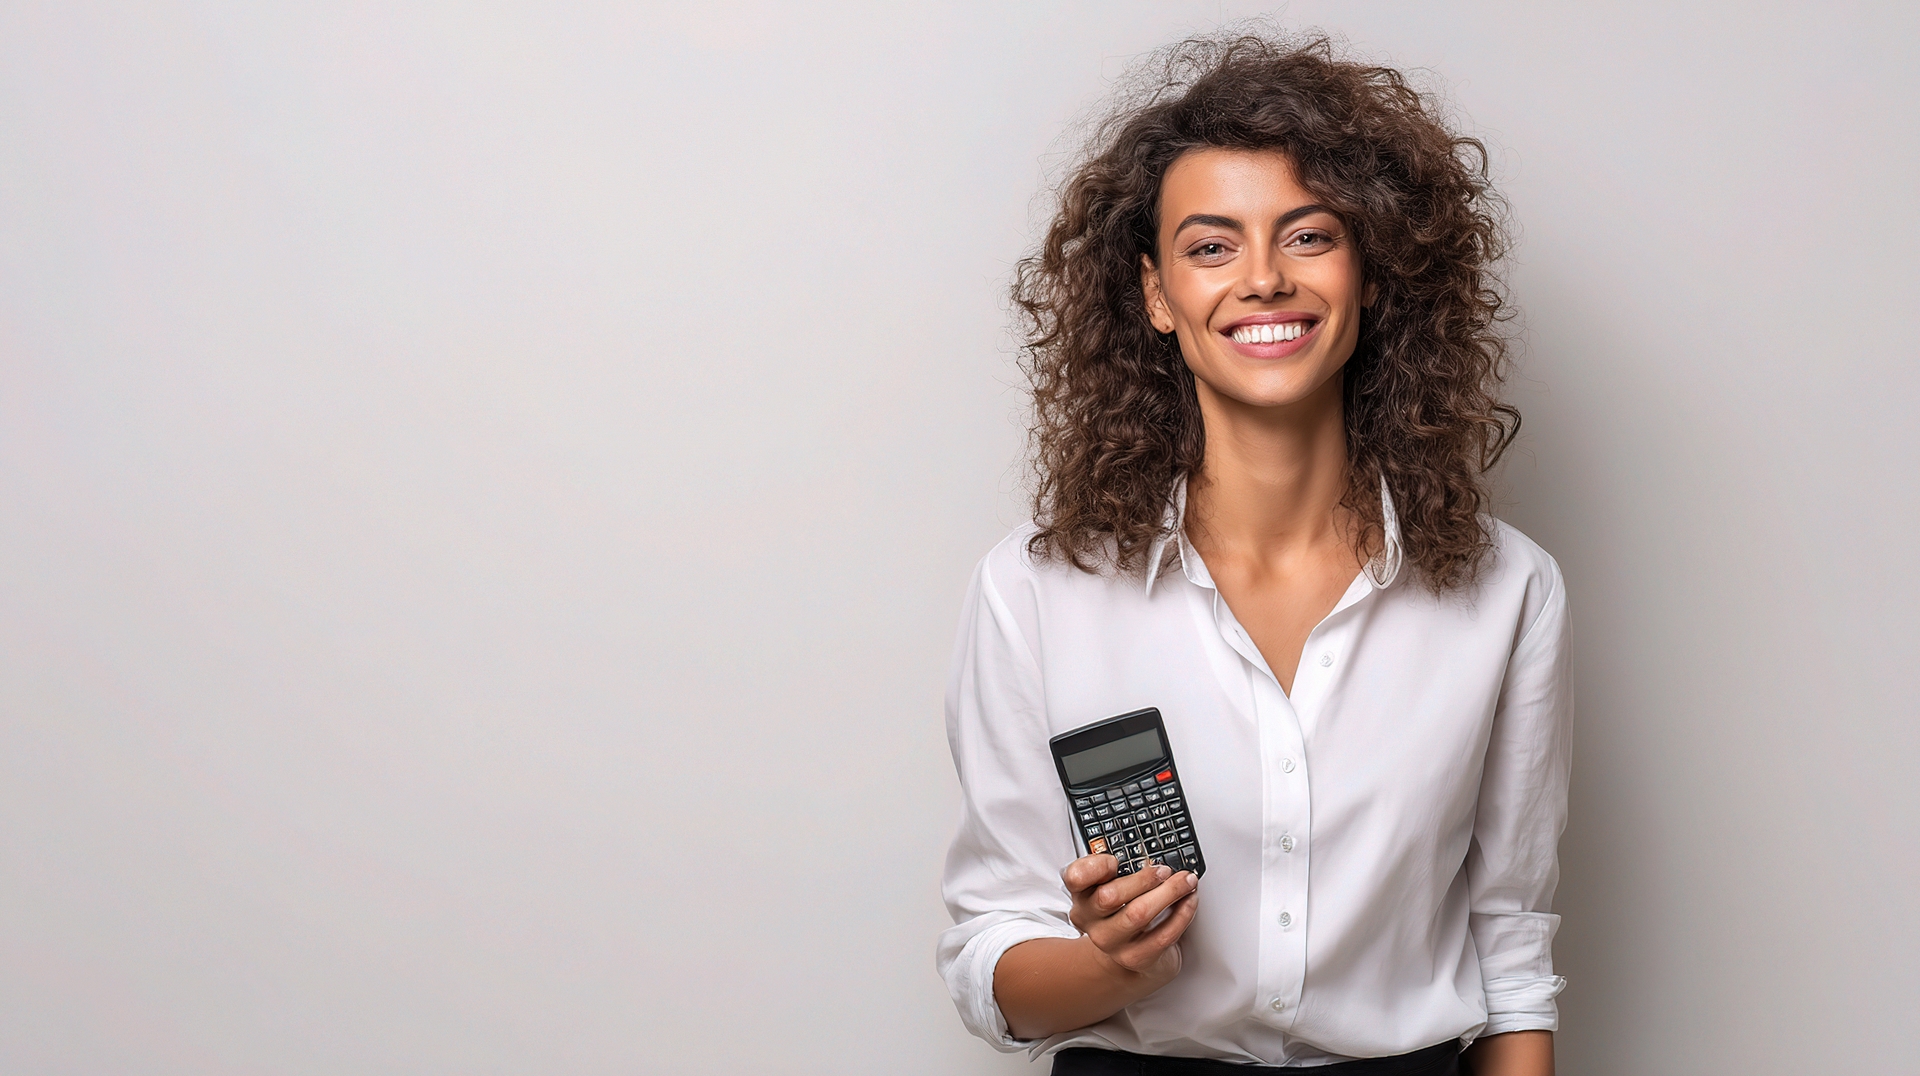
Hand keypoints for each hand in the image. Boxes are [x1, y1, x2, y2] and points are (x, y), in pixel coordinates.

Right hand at [1062, 853, 1199, 982]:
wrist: (1129, 952)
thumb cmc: (1123, 910)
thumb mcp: (1112, 885)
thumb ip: (1122, 868)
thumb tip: (1151, 856)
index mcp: (1082, 894)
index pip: (1075, 877)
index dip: (1095, 867)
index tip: (1115, 861)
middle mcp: (1091, 920)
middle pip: (1109, 896)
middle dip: (1144, 879)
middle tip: (1166, 870)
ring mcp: (1111, 942)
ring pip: (1138, 914)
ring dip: (1169, 893)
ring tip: (1186, 882)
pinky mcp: (1135, 957)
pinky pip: (1163, 934)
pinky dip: (1182, 914)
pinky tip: (1189, 901)